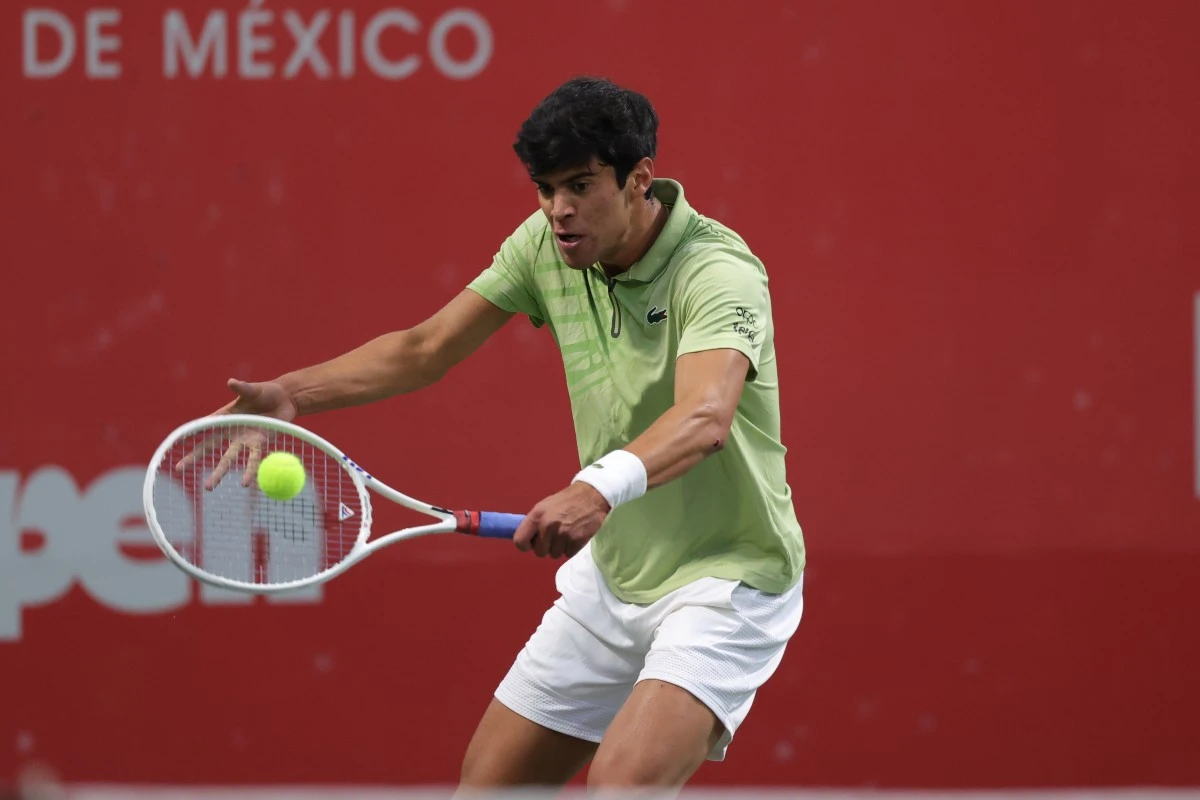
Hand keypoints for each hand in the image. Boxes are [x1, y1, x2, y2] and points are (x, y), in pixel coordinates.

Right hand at [174, 379, 297, 488]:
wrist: (287, 400)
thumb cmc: (267, 392)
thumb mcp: (255, 390)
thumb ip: (244, 389)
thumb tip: (232, 382)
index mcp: (225, 416)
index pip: (204, 425)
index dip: (190, 433)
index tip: (175, 441)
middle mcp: (231, 430)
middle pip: (209, 446)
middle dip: (194, 457)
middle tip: (178, 469)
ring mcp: (244, 439)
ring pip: (229, 458)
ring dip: (219, 472)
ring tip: (209, 487)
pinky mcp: (259, 444)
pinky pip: (253, 459)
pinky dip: (249, 470)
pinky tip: (245, 483)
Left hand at [514, 482, 609, 558]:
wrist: (592, 496)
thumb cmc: (567, 501)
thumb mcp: (545, 506)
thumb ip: (535, 523)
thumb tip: (527, 540)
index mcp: (537, 515)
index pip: (519, 541)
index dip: (525, 545)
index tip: (531, 544)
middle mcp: (547, 526)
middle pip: (539, 552)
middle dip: (546, 547)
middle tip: (555, 536)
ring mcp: (562, 534)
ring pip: (554, 554)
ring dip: (560, 547)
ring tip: (567, 533)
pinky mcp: (576, 541)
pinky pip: (568, 554)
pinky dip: (571, 548)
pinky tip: (575, 535)